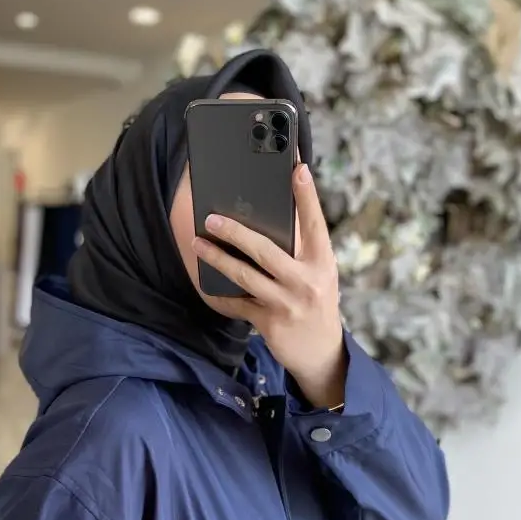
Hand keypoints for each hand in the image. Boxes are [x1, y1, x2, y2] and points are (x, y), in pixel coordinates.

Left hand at [192, 164, 345, 408]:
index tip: (297, 168)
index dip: (306, 195)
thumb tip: (277, 213)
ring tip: (198, 244)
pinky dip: (220, 295)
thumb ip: (303, 247)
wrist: (321, 351)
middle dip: (236, 232)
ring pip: (245, 276)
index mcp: (322, 261)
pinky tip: (204, 283)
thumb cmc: (316, 301)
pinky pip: (238, 305)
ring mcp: (287, 302)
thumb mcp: (320, 272)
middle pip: (266, 250)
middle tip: (211, 218)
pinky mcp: (270, 322)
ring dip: (218, 259)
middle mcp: (306, 280)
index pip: (315, 223)